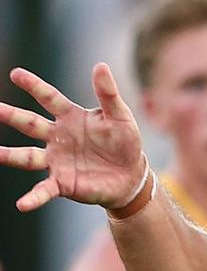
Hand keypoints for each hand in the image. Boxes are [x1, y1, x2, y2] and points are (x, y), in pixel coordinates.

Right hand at [0, 64, 144, 211]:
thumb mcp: (120, 116)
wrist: (131, 175)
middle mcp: (57, 137)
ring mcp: (56, 160)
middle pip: (29, 124)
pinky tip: (22, 205)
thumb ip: (108, 94)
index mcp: (70, 117)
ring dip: (8, 156)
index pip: (48, 98)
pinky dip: (33, 198)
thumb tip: (100, 66)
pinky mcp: (62, 182)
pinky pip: (43, 190)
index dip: (33, 86)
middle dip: (10, 116)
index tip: (16, 74)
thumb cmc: (125, 142)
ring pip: (27, 157)